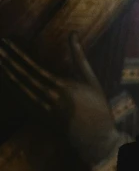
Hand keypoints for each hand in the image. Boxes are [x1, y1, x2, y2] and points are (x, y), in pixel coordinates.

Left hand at [0, 33, 122, 166]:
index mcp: (63, 87)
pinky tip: (6, 82)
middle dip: (7, 63)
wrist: (98, 138)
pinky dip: (13, 92)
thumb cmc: (97, 106)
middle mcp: (51, 99)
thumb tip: (72, 32)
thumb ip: (79, 56)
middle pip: (23, 78)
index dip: (18, 55)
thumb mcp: (91, 79)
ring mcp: (45, 111)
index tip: (6, 43)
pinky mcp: (42, 120)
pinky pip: (23, 103)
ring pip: (20, 91)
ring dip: (7, 77)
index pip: (34, 68)